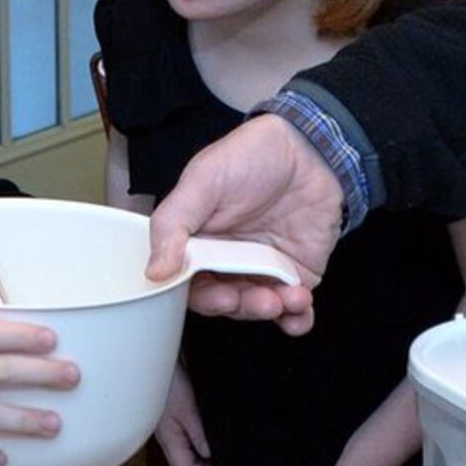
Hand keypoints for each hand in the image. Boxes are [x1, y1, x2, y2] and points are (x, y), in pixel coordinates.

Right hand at [142, 116, 340, 335]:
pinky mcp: (297, 273)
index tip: (219, 297)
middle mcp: (228, 261)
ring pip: (259, 308)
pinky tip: (300, 311)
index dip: (204, 298)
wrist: (310, 146)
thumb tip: (154, 272)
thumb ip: (173, 224)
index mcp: (198, 242)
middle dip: (242, 307)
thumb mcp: (203, 180)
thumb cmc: (252, 155)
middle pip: (226, 302)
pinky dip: (297, 319)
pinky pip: (294, 309)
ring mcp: (263, 269)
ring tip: (287, 298)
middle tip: (258, 299)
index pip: (190, 285)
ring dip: (270, 311)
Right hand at [153, 368, 213, 465]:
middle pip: (184, 462)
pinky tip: (210, 435)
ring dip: (202, 455)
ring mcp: (169, 426)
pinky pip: (186, 436)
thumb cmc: (168, 383)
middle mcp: (167, 436)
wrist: (156, 362)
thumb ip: (200, 435)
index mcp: (169, 439)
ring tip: (221, 455)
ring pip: (185, 450)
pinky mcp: (173, 415)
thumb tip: (210, 456)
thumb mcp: (189, 410)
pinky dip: (199, 441)